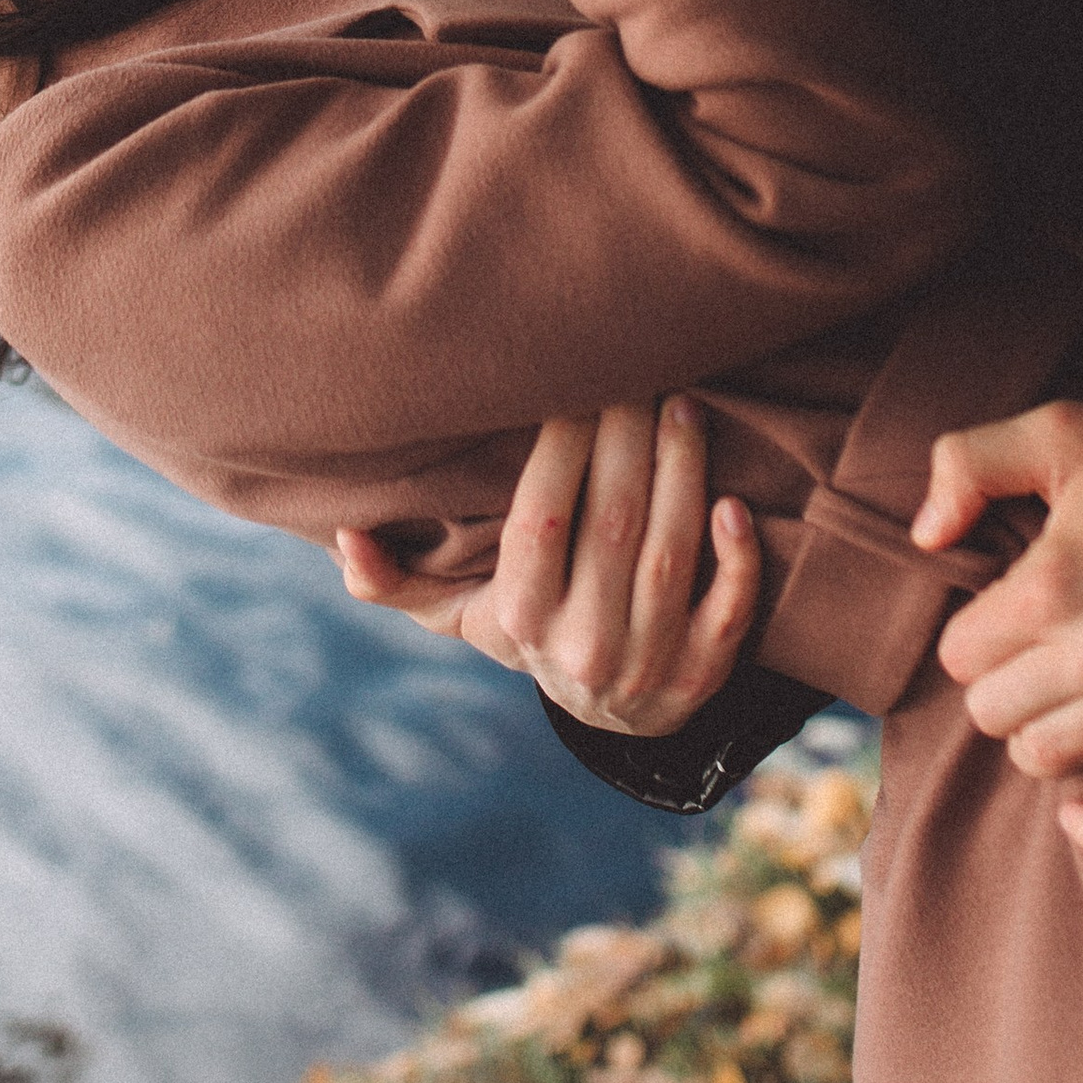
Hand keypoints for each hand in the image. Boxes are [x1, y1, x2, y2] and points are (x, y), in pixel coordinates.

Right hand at [337, 399, 760, 740]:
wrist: (611, 711)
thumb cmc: (528, 628)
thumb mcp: (458, 611)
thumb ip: (396, 579)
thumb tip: (345, 539)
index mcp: (522, 620)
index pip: (542, 519)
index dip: (563, 447)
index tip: (576, 386)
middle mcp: (585, 646)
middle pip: (614, 526)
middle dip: (629, 438)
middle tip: (640, 372)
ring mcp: (650, 663)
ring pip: (672, 557)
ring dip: (683, 473)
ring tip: (683, 406)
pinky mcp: (705, 675)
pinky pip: (729, 614)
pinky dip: (737, 560)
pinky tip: (733, 501)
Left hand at [912, 400, 1082, 853]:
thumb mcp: (1059, 428)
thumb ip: (967, 466)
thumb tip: (925, 534)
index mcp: (1051, 585)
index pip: (960, 654)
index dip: (975, 633)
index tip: (1005, 615)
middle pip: (994, 712)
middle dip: (1001, 682)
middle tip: (1032, 655)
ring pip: (1048, 760)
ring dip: (1043, 733)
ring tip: (1063, 700)